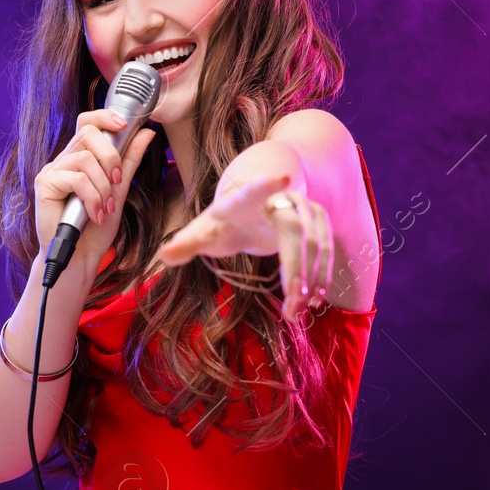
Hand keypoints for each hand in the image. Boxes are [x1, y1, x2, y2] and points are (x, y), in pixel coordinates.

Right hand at [33, 109, 157, 267]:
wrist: (80, 257)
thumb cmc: (96, 227)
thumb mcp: (120, 190)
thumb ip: (129, 161)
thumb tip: (145, 132)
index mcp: (80, 158)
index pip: (88, 122)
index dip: (105, 116)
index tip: (125, 124)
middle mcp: (64, 160)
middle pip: (88, 133)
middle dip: (111, 156)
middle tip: (117, 182)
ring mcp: (52, 171)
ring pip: (86, 158)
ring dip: (103, 187)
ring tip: (106, 209)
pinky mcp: (44, 184)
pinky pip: (76, 178)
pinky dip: (92, 198)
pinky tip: (95, 214)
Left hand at [157, 174, 332, 318]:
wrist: (255, 206)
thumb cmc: (226, 221)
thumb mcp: (205, 231)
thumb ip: (187, 242)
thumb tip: (165, 255)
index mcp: (246, 198)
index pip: (256, 189)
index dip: (267, 183)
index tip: (280, 178)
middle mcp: (280, 199)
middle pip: (294, 230)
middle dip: (296, 266)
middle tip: (293, 299)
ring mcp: (304, 209)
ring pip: (316, 243)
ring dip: (311, 279)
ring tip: (298, 311)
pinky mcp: (318, 224)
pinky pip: (325, 251)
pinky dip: (321, 277)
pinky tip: (313, 302)